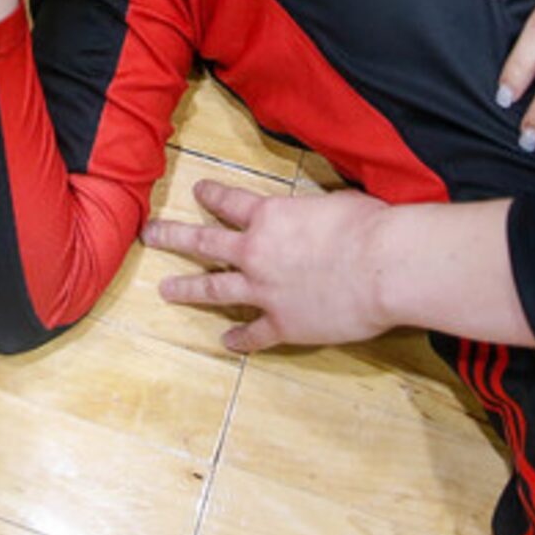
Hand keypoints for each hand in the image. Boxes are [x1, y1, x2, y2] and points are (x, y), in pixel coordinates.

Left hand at [145, 179, 404, 352]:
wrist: (384, 268)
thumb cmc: (369, 226)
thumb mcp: (336, 202)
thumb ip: (315, 212)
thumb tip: (323, 216)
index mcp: (269, 215)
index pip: (228, 201)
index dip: (211, 195)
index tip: (198, 191)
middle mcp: (256, 251)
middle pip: (203, 241)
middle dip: (173, 236)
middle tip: (150, 234)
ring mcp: (264, 291)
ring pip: (214, 288)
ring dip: (188, 289)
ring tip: (166, 290)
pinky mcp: (282, 324)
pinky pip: (252, 334)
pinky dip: (239, 340)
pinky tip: (226, 343)